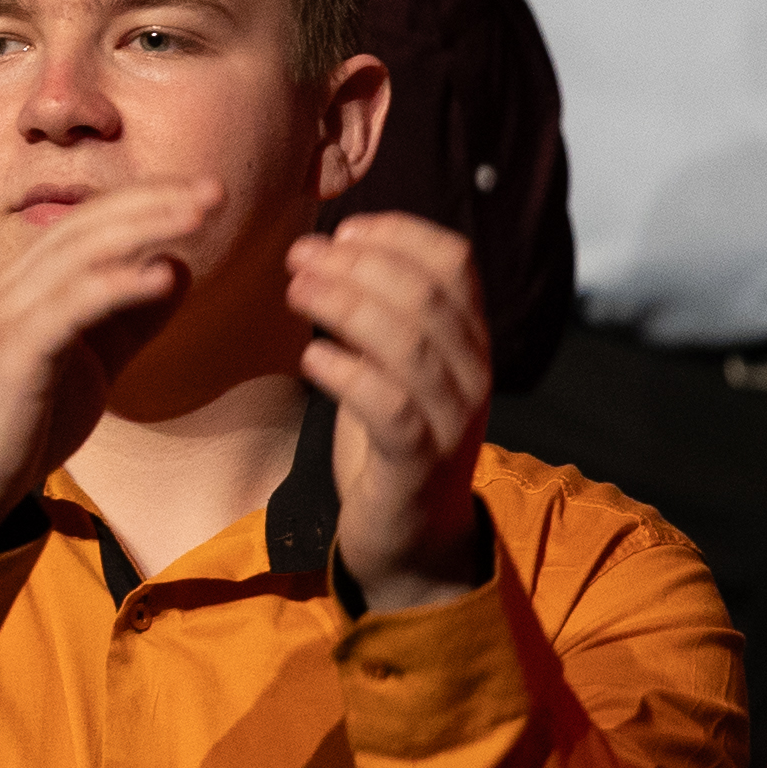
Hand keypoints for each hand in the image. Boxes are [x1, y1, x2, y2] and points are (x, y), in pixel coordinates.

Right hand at [0, 175, 229, 551]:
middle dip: (154, 201)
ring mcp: (9, 317)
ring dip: (143, 228)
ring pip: (78, 254)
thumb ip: (129, 317)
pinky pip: (67, 308)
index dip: (148, 200)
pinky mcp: (13, 355)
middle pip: (88, 224)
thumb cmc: (21, 422)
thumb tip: (174, 267)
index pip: (91, 221)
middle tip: (215, 189)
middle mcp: (14, 286)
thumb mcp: (91, 361)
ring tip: (198, 216)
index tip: (205, 192)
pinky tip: (160, 278)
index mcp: (29, 283)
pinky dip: (115, 286)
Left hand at [287, 214, 494, 607]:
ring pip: (409, 345)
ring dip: (344, 307)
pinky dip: (347, 374)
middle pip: (427, 296)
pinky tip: (309, 358)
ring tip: (294, 291)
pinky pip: (390, 407)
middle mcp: (472, 373)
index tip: (343, 230)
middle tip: (298, 256)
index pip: (455, 263)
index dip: (398, 234)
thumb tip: (329, 250)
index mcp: (468, 340)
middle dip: (357, 265)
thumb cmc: (391, 438)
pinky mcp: (419, 463)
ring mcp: (452, 419)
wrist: (412, 537)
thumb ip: (378, 313)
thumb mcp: (390, 365)